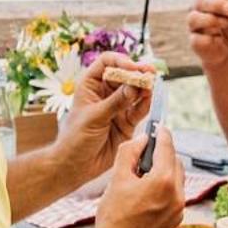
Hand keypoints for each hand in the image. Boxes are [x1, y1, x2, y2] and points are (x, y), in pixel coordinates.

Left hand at [60, 52, 151, 177]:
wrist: (76, 165)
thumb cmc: (75, 138)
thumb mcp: (94, 117)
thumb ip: (116, 102)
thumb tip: (134, 86)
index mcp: (91, 85)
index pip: (107, 62)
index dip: (120, 61)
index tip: (132, 67)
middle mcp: (105, 93)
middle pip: (125, 75)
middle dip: (138, 73)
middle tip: (150, 72)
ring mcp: (118, 107)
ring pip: (135, 91)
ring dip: (144, 87)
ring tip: (151, 85)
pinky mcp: (127, 122)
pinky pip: (140, 109)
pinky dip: (146, 103)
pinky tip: (149, 99)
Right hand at [92, 126, 185, 227]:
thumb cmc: (113, 219)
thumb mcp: (116, 180)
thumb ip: (130, 153)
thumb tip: (142, 140)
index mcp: (164, 181)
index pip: (168, 147)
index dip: (162, 134)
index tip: (159, 126)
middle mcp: (177, 195)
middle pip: (175, 163)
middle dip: (163, 154)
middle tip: (146, 150)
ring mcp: (178, 210)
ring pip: (175, 181)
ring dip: (163, 172)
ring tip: (141, 174)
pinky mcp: (174, 222)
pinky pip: (173, 197)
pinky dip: (163, 189)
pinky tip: (144, 194)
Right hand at [186, 0, 227, 71]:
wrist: (224, 50)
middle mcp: (197, 8)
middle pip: (201, 0)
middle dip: (217, 4)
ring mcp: (193, 24)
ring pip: (194, 17)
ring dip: (212, 20)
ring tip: (225, 24)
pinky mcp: (194, 40)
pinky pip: (197, 37)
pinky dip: (209, 38)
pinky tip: (217, 38)